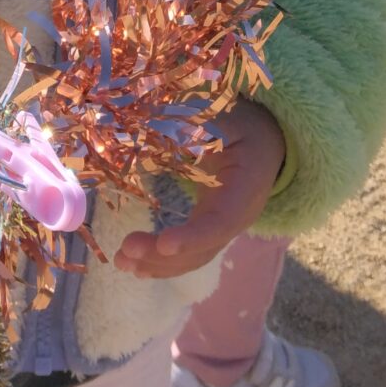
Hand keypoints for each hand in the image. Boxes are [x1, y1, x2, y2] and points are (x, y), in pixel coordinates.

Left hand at [113, 100, 286, 279]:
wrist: (264, 146)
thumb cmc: (245, 129)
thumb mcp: (231, 120)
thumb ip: (202, 127)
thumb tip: (163, 130)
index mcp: (246, 190)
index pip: (221, 221)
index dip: (194, 236)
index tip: (164, 244)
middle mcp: (237, 218)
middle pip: (203, 248)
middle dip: (163, 255)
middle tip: (126, 249)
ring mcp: (223, 229)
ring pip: (193, 257)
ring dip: (156, 264)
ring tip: (121, 261)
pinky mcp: (208, 231)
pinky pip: (188, 255)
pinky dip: (161, 264)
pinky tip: (134, 266)